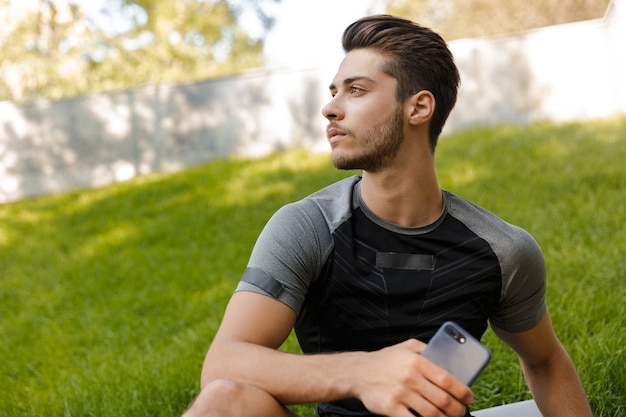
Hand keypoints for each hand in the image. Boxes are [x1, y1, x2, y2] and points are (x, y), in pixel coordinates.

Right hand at [352, 339, 473, 416]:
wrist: (358, 372)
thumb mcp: (406, 347)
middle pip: (443, 400)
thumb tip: (448, 356)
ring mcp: (401, 395)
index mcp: (417, 362)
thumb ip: (427, 350)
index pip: (447, 380)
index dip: (462, 392)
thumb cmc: (384, 360)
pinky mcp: (391, 409)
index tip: (469, 397)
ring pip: (432, 414)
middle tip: (460, 411)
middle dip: (457, 410)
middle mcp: (410, 378)